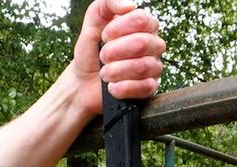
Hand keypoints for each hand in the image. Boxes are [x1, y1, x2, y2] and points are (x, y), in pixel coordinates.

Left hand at [73, 0, 164, 115]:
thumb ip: (107, 3)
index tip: (104, 36)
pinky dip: (122, 88)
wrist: (83, 83)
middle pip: (142, 43)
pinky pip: (144, 87)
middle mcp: (153, 44)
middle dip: (114, 52)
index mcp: (144, 25)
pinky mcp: (149, 88)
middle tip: (102, 56)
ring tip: (104, 73)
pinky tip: (112, 87)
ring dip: (115, 71)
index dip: (117, 29)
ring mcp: (153, 66)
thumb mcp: (93, 21)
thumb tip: (129, 5)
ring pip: (142, 66)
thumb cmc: (91, 52)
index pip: (140, 19)